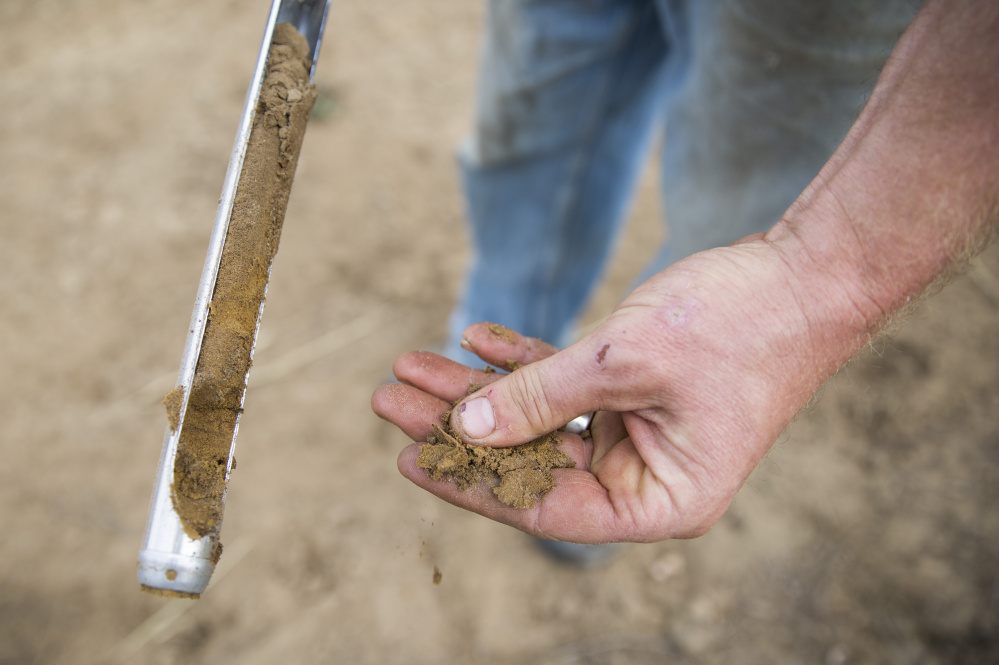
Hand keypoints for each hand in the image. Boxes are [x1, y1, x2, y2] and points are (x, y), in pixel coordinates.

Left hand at [372, 235, 868, 543]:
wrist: (807, 274)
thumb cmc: (737, 326)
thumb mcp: (623, 362)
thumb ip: (540, 398)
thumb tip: (464, 429)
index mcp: (661, 500)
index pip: (545, 505)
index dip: (470, 482)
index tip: (407, 455)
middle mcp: (648, 478)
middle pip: (531, 461)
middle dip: (458, 426)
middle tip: (391, 398)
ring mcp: (641, 435)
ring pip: (539, 420)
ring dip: (479, 389)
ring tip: (413, 364)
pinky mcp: (637, 394)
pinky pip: (564, 385)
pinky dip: (523, 362)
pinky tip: (476, 338)